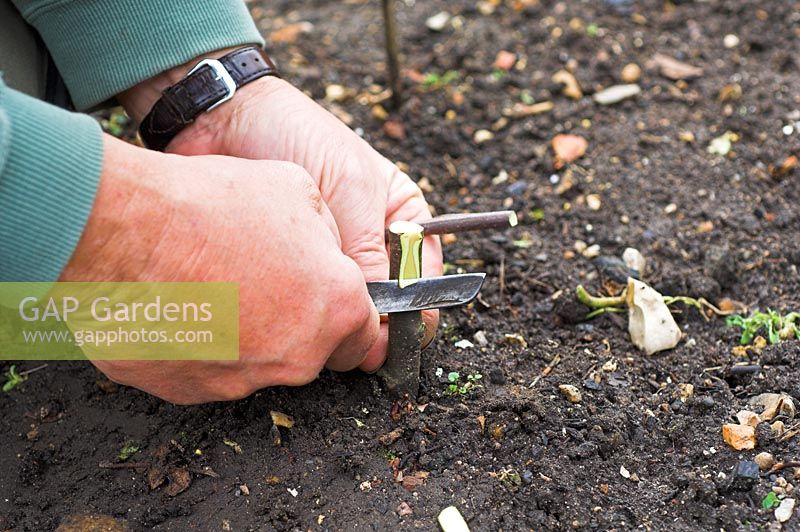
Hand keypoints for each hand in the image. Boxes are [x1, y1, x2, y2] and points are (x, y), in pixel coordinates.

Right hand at [62, 135, 379, 402]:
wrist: (124, 229)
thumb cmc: (214, 203)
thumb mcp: (298, 190)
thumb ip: (328, 236)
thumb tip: (327, 254)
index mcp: (337, 308)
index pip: (365, 337)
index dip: (349, 316)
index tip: (329, 303)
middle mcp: (299, 356)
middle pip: (311, 350)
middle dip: (296, 321)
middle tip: (260, 279)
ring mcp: (244, 381)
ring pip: (259, 363)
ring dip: (247, 332)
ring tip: (211, 284)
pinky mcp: (190, 392)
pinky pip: (208, 372)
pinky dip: (201, 346)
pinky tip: (180, 303)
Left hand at [122, 64, 443, 371]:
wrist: (228, 120)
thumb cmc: (299, 136)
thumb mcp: (350, 187)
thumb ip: (370, 249)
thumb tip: (385, 311)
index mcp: (401, 217)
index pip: (423, 275)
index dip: (414, 308)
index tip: (395, 336)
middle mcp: (370, 242)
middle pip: (387, 299)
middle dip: (373, 321)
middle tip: (352, 341)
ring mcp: (331, 256)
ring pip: (345, 304)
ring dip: (335, 318)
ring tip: (318, 324)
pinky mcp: (292, 266)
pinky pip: (307, 299)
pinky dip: (303, 311)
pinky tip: (289, 312)